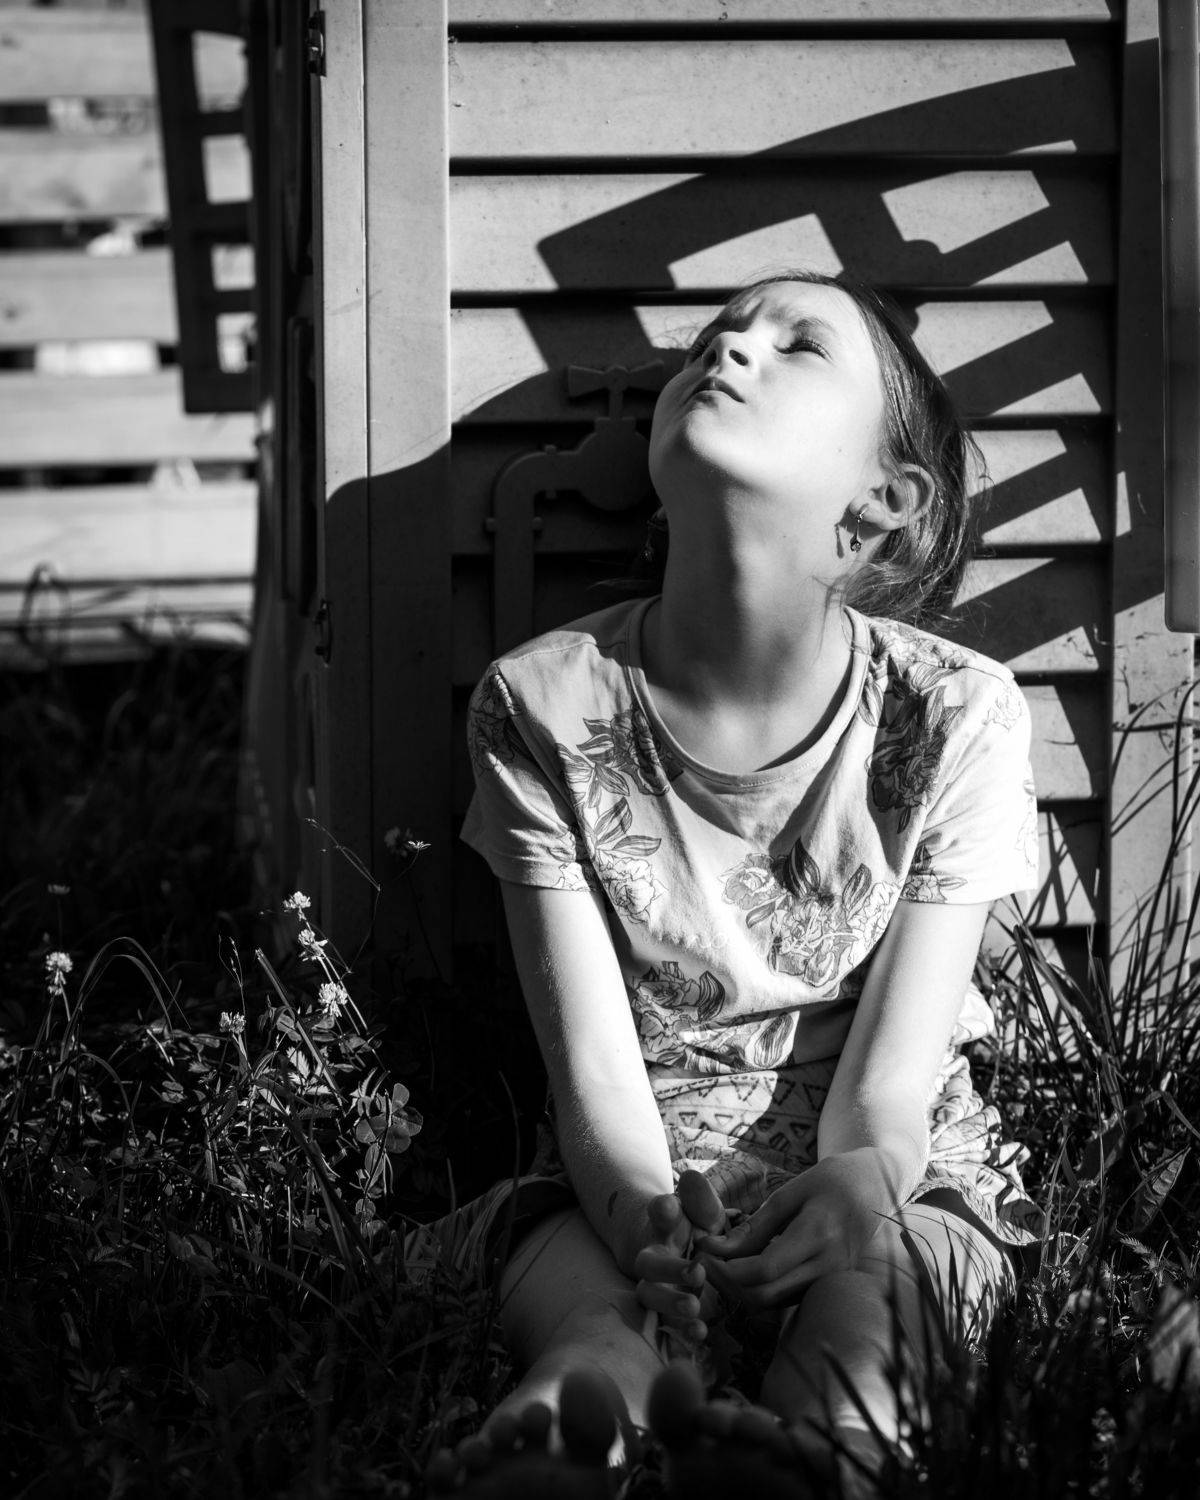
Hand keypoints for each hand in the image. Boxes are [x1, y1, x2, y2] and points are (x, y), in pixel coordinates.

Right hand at [632, 1170, 727, 1347]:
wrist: (681, 1254)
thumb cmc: (696, 1229)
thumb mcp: (704, 1212)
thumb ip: (701, 1199)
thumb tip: (692, 1178)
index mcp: (664, 1225)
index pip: (659, 1212)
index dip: (662, 1208)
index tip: (669, 1205)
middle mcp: (655, 1255)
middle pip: (649, 1263)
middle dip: (669, 1269)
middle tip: (697, 1272)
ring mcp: (657, 1285)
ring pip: (650, 1296)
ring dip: (670, 1303)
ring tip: (694, 1307)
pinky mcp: (667, 1311)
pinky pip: (666, 1324)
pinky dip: (679, 1332)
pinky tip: (700, 1334)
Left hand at [693, 1150, 893, 1311]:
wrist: (875, 1188)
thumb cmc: (830, 1181)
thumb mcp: (791, 1192)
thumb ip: (755, 1226)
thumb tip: (714, 1248)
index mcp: (818, 1234)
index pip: (765, 1269)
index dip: (727, 1267)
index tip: (703, 1250)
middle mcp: (828, 1266)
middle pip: (765, 1296)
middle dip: (728, 1283)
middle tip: (705, 1260)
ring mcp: (831, 1281)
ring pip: (774, 1304)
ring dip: (741, 1290)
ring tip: (721, 1262)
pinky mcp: (829, 1287)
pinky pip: (787, 1299)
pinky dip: (761, 1289)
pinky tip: (746, 1267)